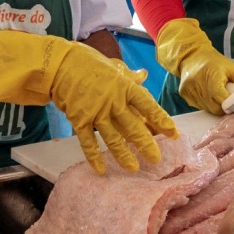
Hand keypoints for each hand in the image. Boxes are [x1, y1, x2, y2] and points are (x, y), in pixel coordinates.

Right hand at [0, 30, 175, 174]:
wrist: (59, 64)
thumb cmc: (88, 63)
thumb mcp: (113, 66)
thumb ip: (129, 76)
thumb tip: (144, 75)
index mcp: (124, 87)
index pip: (147, 106)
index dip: (161, 120)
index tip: (173, 133)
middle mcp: (112, 102)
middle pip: (133, 127)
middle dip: (145, 144)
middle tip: (156, 159)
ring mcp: (95, 112)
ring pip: (113, 138)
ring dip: (124, 155)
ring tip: (134, 168)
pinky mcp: (79, 120)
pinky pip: (88, 142)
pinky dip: (94, 157)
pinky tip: (101, 170)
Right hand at [156, 18, 233, 114]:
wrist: (191, 55)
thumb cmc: (215, 62)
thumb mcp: (233, 68)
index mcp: (211, 76)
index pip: (223, 100)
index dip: (232, 106)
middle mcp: (198, 85)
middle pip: (215, 108)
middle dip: (225, 108)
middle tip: (230, 102)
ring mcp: (189, 91)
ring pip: (207, 109)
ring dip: (215, 106)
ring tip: (218, 95)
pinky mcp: (184, 94)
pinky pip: (199, 106)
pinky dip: (206, 104)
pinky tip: (207, 94)